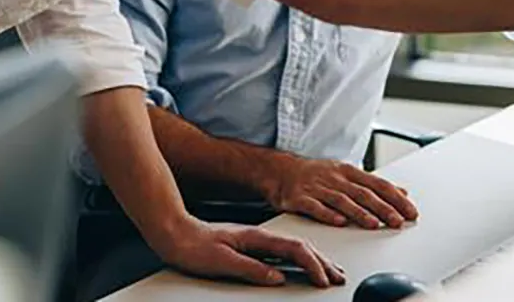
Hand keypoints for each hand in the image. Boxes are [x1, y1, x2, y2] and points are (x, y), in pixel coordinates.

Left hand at [148, 218, 345, 287]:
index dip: (313, 265)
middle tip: (339, 278)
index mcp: (256, 238)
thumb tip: (278, 278)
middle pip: (300, 247)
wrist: (174, 232)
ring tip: (329, 271)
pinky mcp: (250, 247)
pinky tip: (302, 265)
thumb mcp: (221, 261)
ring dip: (315, 260)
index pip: (294, 249)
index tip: (324, 280)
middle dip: (323, 263)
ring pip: (294, 249)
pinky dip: (300, 259)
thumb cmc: (193, 246)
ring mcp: (256, 241)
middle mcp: (259, 237)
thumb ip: (251, 269)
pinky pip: (283, 252)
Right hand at [262, 156, 418, 229]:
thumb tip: (402, 192)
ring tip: (374, 224)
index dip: (395, 198)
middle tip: (398, 221)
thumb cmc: (316, 175)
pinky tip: (339, 222)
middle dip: (383, 208)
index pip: (377, 184)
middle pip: (362, 193)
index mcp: (348, 171)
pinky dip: (328, 214)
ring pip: (342, 201)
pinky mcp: (299, 198)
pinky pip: (315, 207)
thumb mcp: (346, 174)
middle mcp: (334, 178)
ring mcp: (316, 188)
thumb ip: (374, 185)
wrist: (279, 170)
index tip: (410, 211)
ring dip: (359, 213)